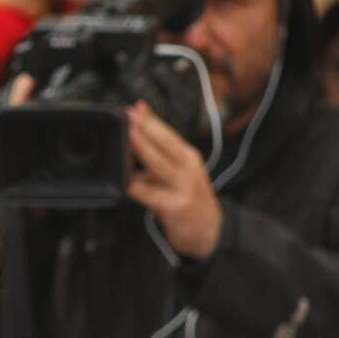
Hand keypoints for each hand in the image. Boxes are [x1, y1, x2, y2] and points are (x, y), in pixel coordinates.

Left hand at [126, 102, 222, 259]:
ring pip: (159, 165)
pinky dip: (138, 188)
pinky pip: (152, 195)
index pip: (168, 134)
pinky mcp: (174, 207)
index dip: (152, 120)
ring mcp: (182, 187)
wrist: (211, 230)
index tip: (136, 107)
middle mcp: (187, 168)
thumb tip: (130, 146)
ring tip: (130, 137)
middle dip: (147, 128)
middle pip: (166, 144)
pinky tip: (127, 182)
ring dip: (144, 150)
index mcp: (187, 157)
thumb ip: (158, 160)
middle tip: (130, 115)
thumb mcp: (179, 173)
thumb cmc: (189, 198)